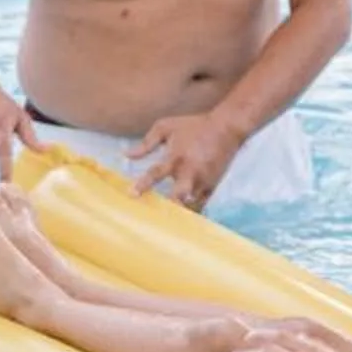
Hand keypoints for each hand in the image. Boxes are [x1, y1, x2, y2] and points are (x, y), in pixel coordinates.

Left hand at [127, 109, 248, 210]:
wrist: (226, 127)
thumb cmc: (193, 126)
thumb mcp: (166, 127)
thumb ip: (146, 143)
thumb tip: (125, 154)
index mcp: (176, 157)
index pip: (156, 173)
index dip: (143, 184)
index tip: (131, 194)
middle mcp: (190, 172)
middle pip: (180, 196)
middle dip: (169, 207)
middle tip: (155, 219)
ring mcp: (203, 181)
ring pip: (191, 205)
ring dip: (179, 214)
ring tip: (165, 226)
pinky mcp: (213, 187)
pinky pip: (201, 205)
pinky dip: (191, 212)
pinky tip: (180, 222)